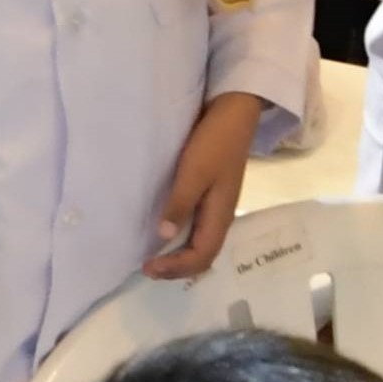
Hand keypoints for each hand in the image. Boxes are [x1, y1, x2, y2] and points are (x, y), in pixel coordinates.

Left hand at [145, 91, 267, 277]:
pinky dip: (182, 240)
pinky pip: (198, 229)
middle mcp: (221, 217)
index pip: (201, 256)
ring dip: (179, 256)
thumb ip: (180, 203)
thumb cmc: (214, 142)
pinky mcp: (212, 196)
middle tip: (147, 268)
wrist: (234, 113)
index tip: (148, 267)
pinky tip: (167, 233)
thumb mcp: (195, 171)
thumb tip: (164, 236)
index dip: (175, 268)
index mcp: (220, 215)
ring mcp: (218, 207)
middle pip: (203, 256)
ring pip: (201, 244)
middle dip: (177, 268)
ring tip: (155, 257)